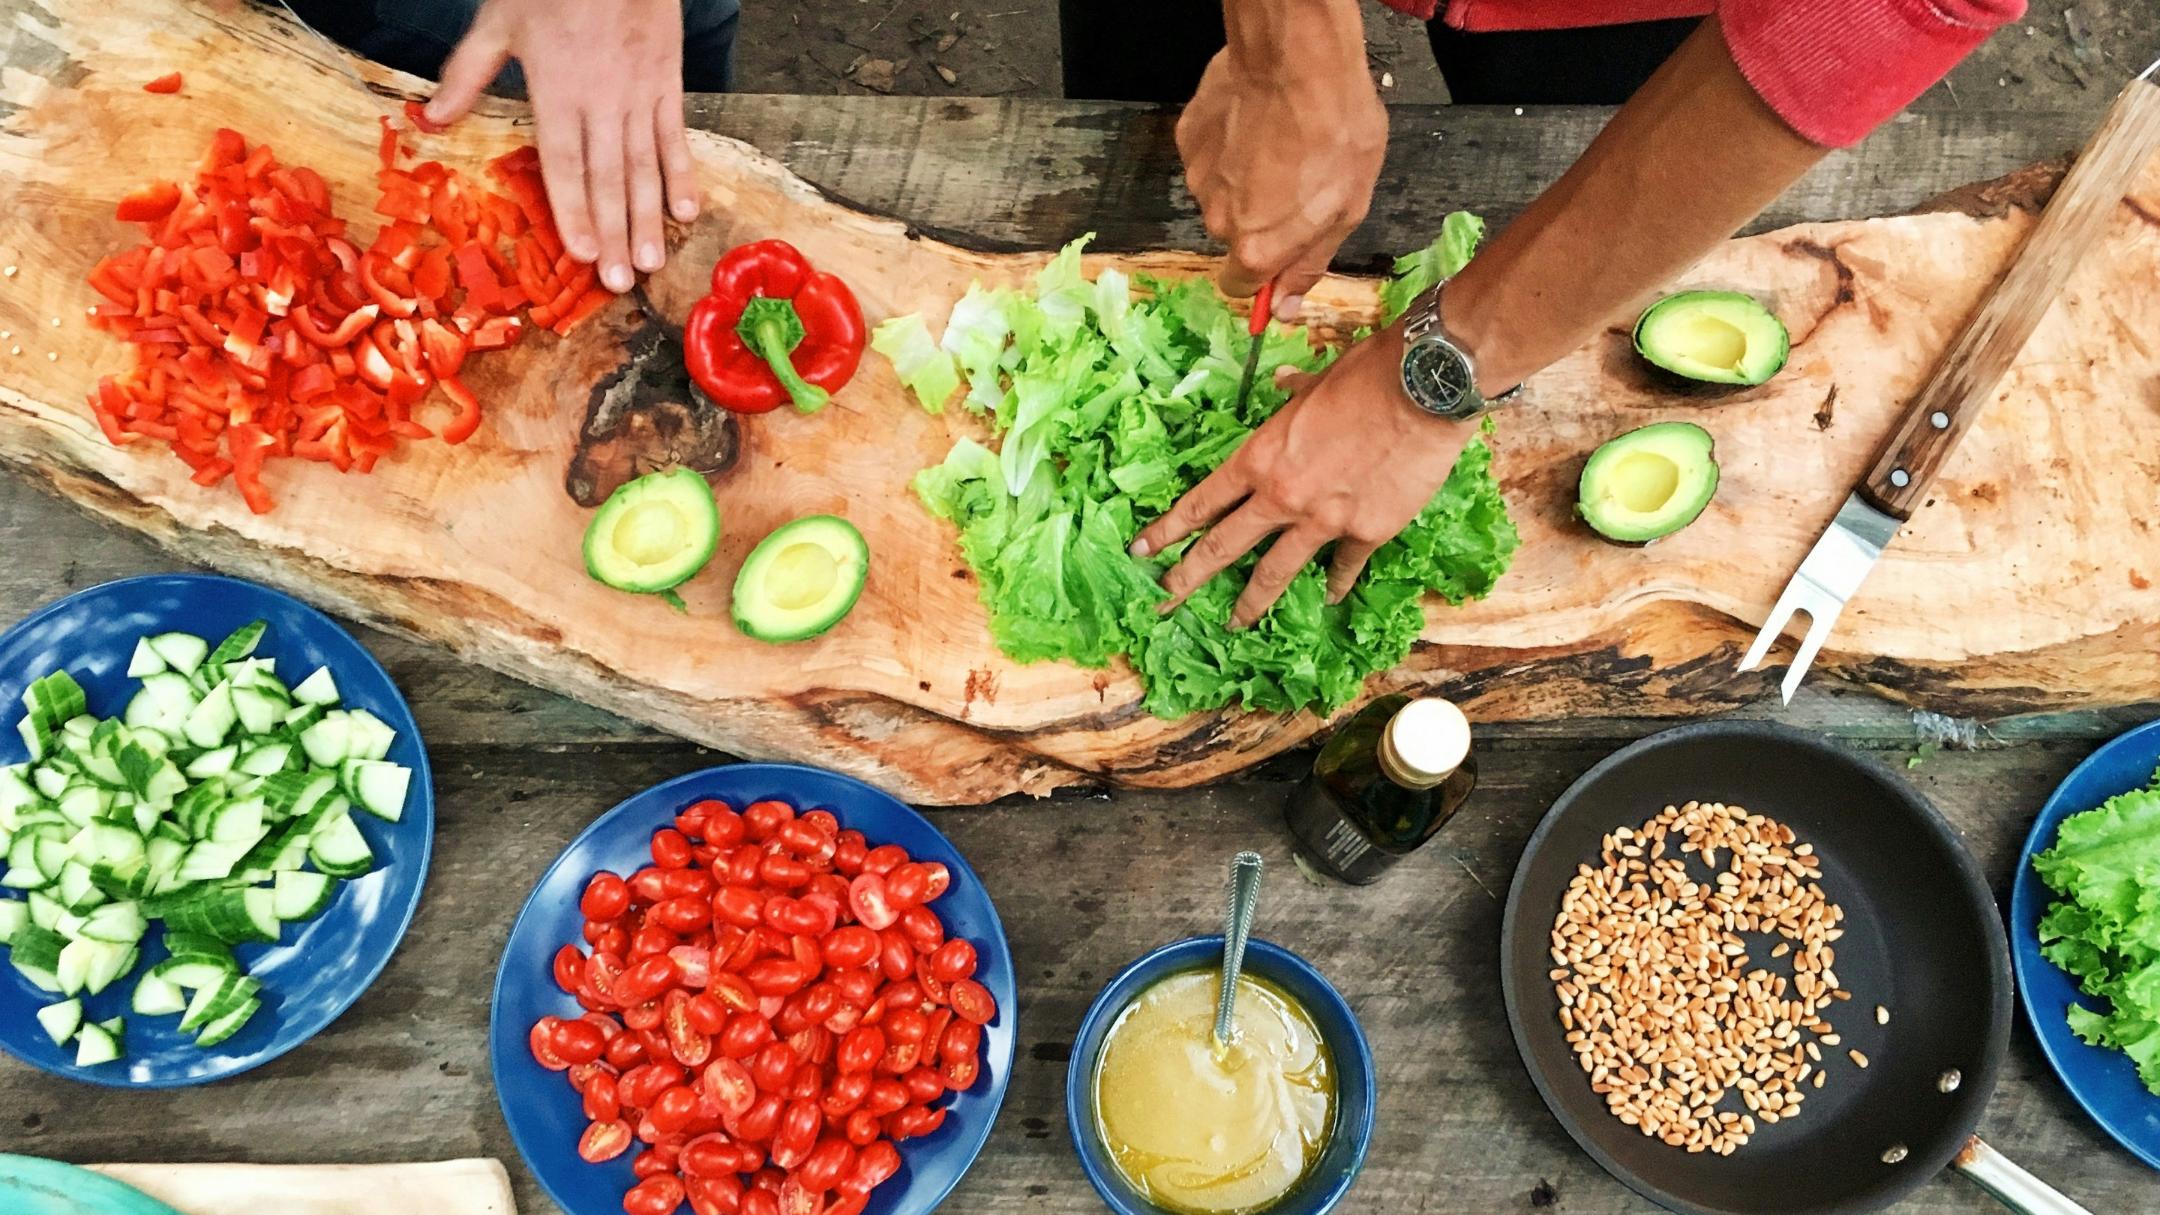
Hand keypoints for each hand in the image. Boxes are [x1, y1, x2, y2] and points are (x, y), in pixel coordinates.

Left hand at [425, 0, 700, 293]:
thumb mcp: (500, 18)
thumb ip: (469, 72)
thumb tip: (432, 119)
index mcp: (557, 87)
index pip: (565, 162)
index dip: (572, 210)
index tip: (580, 253)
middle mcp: (602, 100)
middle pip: (608, 177)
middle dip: (613, 232)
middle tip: (619, 281)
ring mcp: (640, 94)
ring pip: (644, 166)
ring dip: (648, 218)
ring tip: (649, 262)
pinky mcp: (669, 83)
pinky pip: (676, 138)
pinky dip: (682, 175)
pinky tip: (685, 212)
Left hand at [1131, 327, 1473, 628]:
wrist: (1423, 389)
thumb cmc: (1366, 374)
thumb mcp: (1316, 382)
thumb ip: (1293, 396)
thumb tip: (1282, 386)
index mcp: (1260, 458)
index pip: (1202, 503)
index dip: (1168, 530)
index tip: (1142, 551)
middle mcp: (1282, 496)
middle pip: (1223, 546)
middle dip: (1189, 576)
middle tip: (1165, 600)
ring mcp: (1323, 520)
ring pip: (1275, 572)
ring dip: (1251, 602)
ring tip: (1234, 623)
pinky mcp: (1366, 532)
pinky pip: (1343, 567)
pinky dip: (1336, 583)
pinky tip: (1328, 597)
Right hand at [1176, 31, 1385, 319]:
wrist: (1298, 59)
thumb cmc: (1335, 130)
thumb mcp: (1346, 209)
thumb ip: (1310, 264)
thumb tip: (1285, 307)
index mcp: (1256, 247)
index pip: (1241, 286)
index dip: (1264, 272)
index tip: (1282, 252)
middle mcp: (1217, 220)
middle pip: (1234, 236)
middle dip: (1260, 218)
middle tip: (1297, 181)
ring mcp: (1198, 177)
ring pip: (1221, 194)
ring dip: (1246, 179)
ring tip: (1280, 144)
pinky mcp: (1188, 139)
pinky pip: (1210, 156)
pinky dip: (1230, 146)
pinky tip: (1258, 123)